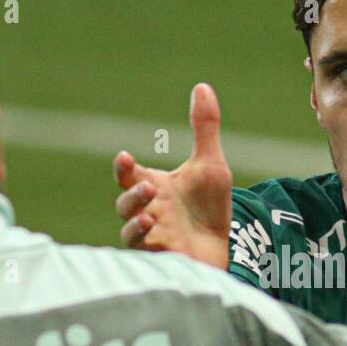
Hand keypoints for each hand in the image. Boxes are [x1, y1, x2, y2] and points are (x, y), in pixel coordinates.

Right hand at [113, 83, 232, 268]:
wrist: (224, 247)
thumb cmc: (209, 208)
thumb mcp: (210, 165)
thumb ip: (204, 128)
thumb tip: (202, 86)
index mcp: (153, 187)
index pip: (128, 175)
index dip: (123, 167)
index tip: (124, 157)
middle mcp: (147, 211)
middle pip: (124, 204)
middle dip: (132, 195)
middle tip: (147, 186)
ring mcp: (152, 237)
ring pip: (129, 232)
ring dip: (135, 223)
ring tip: (149, 215)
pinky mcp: (163, 259)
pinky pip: (147, 255)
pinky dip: (148, 246)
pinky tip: (158, 237)